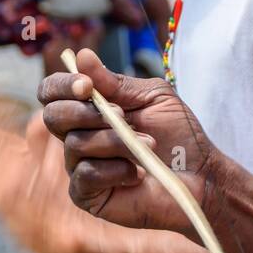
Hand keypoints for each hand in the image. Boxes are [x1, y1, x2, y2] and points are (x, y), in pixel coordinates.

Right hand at [38, 48, 222, 233]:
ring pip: (76, 144)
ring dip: (116, 141)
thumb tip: (81, 56)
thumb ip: (116, 82)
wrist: (200, 177)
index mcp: (89, 111)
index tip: (87, 85)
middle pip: (53, 117)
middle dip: (85, 112)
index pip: (52, 93)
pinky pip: (85, 175)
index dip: (61, 85)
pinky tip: (138, 174)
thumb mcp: (152, 98)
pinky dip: (115, 170)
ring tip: (148, 146)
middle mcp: (79, 137)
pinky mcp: (88, 196)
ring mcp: (81, 168)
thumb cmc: (179, 137)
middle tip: (121, 116)